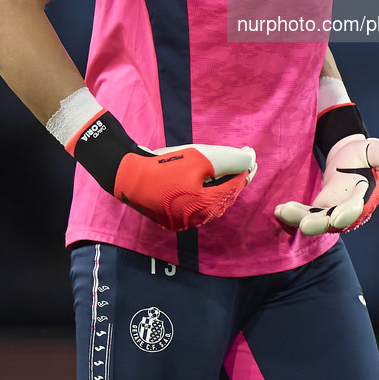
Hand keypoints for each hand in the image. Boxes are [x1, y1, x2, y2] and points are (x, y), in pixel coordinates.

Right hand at [63, 102, 257, 231]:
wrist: (128, 173)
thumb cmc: (165, 164)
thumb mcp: (201, 156)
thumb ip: (229, 159)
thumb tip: (250, 160)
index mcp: (204, 207)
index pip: (233, 188)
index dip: (244, 171)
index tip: (251, 158)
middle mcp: (195, 220)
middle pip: (223, 198)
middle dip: (235, 180)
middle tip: (244, 163)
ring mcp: (181, 222)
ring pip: (210, 204)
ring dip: (221, 187)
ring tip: (229, 172)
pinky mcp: (170, 219)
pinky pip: (195, 206)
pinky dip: (205, 194)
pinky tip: (207, 182)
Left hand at [275, 135, 378, 234]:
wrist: (347, 155)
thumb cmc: (362, 152)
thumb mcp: (373, 149)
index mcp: (365, 194)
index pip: (357, 206)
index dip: (346, 212)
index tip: (335, 218)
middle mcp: (349, 207)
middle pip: (334, 219)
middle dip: (319, 223)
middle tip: (304, 225)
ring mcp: (334, 209)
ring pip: (318, 219)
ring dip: (301, 218)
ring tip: (284, 212)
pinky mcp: (321, 207)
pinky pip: (307, 214)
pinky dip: (294, 214)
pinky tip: (279, 211)